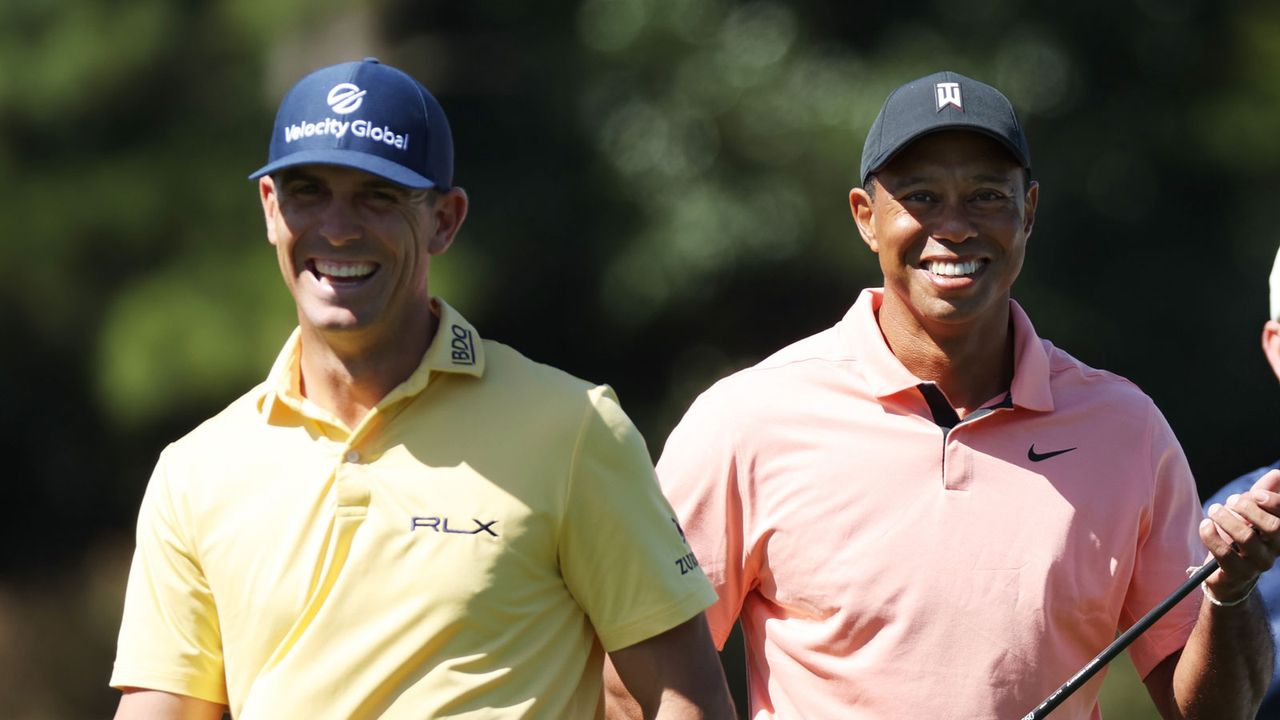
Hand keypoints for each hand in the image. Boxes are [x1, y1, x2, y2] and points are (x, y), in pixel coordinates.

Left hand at [1201, 469, 1279, 603]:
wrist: (1227, 575)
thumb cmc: (1239, 538)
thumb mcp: (1250, 515)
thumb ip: (1261, 495)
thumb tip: (1277, 473)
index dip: (1273, 501)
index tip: (1254, 493)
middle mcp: (1274, 550)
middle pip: (1272, 526)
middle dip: (1249, 508)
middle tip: (1229, 501)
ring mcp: (1257, 564)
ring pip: (1246, 538)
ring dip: (1226, 518)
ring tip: (1214, 510)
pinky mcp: (1236, 574)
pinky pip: (1224, 554)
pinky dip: (1211, 535)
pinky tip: (1205, 525)